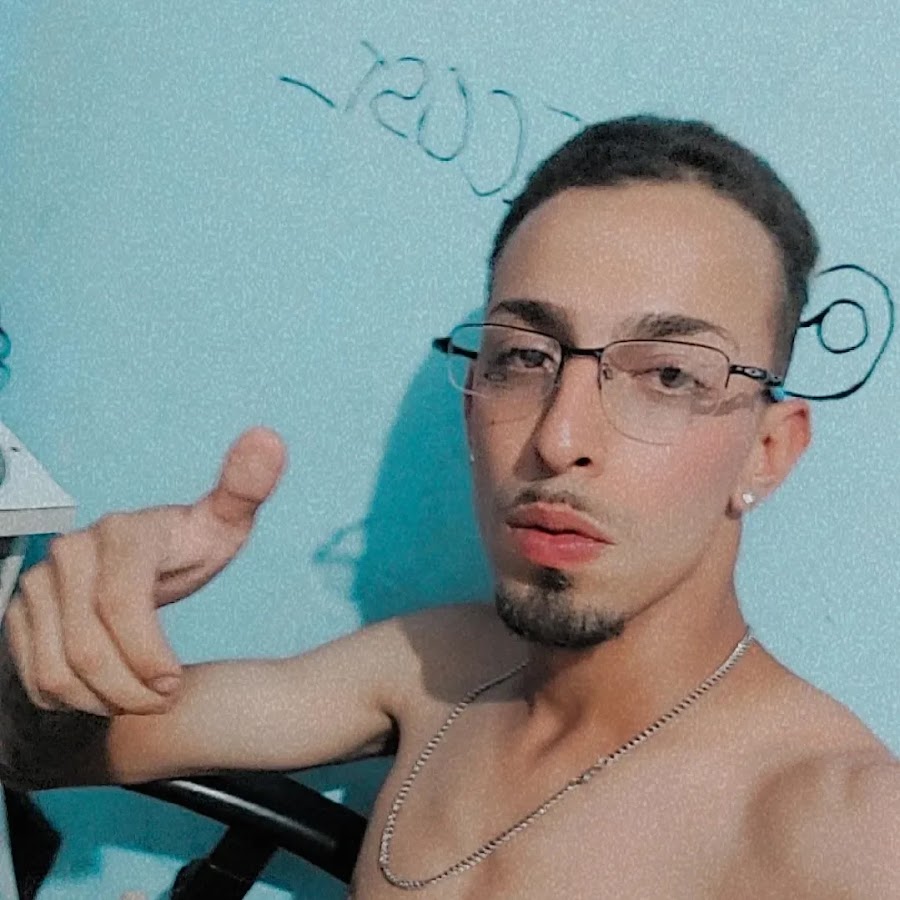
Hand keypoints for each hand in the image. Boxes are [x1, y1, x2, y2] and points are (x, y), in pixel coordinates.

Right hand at [3, 427, 285, 716]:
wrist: (148, 557)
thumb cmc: (190, 544)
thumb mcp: (224, 521)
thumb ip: (245, 486)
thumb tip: (268, 439)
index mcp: (122, 533)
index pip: (122, 605)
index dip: (148, 655)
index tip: (175, 681)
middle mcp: (71, 552)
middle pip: (87, 647)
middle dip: (131, 689)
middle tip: (163, 698)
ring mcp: (39, 583)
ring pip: (57, 670)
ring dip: (102, 700)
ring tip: (140, 696)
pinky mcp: (21, 612)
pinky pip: (33, 675)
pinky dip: (72, 700)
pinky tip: (108, 689)